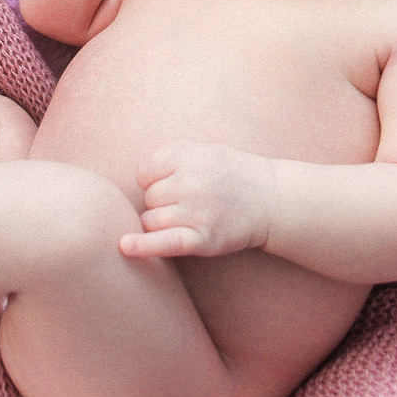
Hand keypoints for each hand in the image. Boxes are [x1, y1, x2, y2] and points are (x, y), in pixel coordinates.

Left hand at [120, 140, 274, 258]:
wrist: (271, 200)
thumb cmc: (230, 174)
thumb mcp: (203, 150)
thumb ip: (169, 154)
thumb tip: (136, 175)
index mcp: (188, 156)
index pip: (144, 172)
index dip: (153, 180)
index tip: (171, 183)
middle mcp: (191, 182)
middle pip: (148, 199)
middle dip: (162, 202)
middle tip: (190, 201)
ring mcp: (197, 211)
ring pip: (151, 221)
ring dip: (162, 224)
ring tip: (190, 216)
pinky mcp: (203, 239)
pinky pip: (164, 243)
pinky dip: (143, 246)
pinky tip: (125, 247)